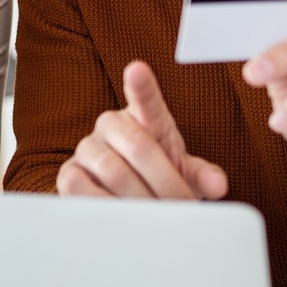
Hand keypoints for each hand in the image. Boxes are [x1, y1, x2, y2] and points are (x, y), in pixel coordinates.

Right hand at [56, 60, 228, 199]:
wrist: (129, 202)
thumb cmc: (159, 180)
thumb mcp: (187, 175)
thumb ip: (203, 175)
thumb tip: (217, 183)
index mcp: (144, 118)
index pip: (144, 98)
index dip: (141, 85)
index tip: (137, 69)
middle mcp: (111, 125)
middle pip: (138, 147)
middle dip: (165, 182)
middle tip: (182, 205)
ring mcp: (87, 148)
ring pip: (113, 171)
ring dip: (140, 199)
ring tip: (156, 216)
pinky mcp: (68, 174)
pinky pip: (82, 188)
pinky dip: (106, 206)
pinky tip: (122, 216)